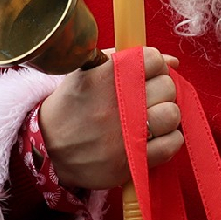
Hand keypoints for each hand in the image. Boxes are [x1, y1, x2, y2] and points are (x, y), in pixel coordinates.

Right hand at [38, 46, 181, 190]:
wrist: (48, 148)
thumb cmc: (74, 105)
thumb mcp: (89, 72)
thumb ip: (129, 59)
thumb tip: (172, 60)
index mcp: (108, 76)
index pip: (153, 59)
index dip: (154, 66)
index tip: (147, 75)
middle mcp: (120, 103)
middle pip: (167, 87)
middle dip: (161, 91)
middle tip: (147, 99)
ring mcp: (127, 133)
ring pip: (172, 114)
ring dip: (166, 115)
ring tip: (152, 119)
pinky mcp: (132, 160)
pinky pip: (172, 144)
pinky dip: (169, 139)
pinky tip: (155, 138)